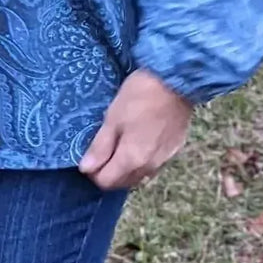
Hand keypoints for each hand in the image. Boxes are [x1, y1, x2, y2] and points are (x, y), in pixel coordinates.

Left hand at [78, 69, 192, 190]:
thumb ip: (100, 147)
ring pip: (138, 175)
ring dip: (125, 167)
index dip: (92, 171)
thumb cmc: (140, 96)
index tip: (88, 154)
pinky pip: (152, 164)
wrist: (176, 81)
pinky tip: (139, 139)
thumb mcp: (113, 118)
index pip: (106, 182)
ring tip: (119, 142)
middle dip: (108, 172)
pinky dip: (141, 159)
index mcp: (132, 161)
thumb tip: (86, 169)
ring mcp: (164, 160)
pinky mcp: (174, 149)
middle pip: (122, 182)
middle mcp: (149, 168)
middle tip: (102, 148)